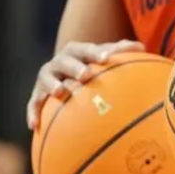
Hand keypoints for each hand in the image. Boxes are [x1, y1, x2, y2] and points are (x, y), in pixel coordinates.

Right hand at [25, 40, 143, 128]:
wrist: (65, 74)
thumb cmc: (92, 65)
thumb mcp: (104, 57)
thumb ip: (121, 52)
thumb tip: (141, 48)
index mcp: (76, 51)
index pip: (86, 49)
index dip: (95, 53)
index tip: (106, 58)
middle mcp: (59, 62)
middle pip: (65, 62)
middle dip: (75, 67)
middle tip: (86, 75)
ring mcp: (47, 78)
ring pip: (46, 79)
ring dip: (52, 85)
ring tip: (60, 92)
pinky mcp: (37, 95)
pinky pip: (33, 104)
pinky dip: (32, 112)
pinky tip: (34, 125)